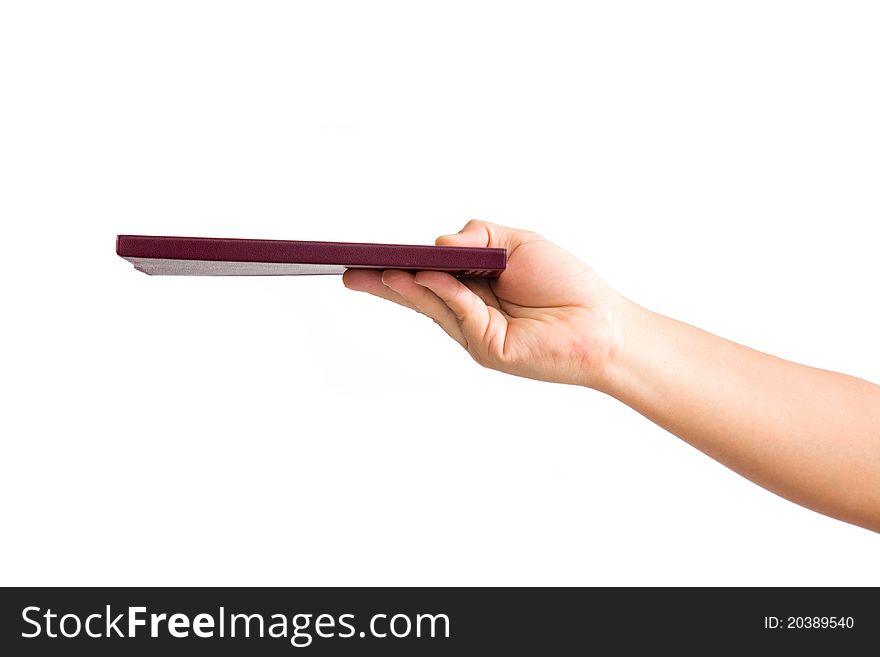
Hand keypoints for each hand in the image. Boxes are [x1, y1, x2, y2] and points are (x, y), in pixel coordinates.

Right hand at [342, 220, 623, 387]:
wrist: (602, 324)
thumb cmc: (566, 283)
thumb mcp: (519, 243)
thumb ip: (478, 234)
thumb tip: (439, 241)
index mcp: (473, 286)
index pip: (427, 274)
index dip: (398, 266)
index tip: (369, 257)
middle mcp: (468, 311)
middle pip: (418, 294)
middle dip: (383, 282)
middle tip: (349, 271)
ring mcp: (475, 332)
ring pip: (432, 304)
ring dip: (404, 286)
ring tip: (376, 270)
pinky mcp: (487, 348)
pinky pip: (460, 311)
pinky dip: (444, 291)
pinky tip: (425, 274)